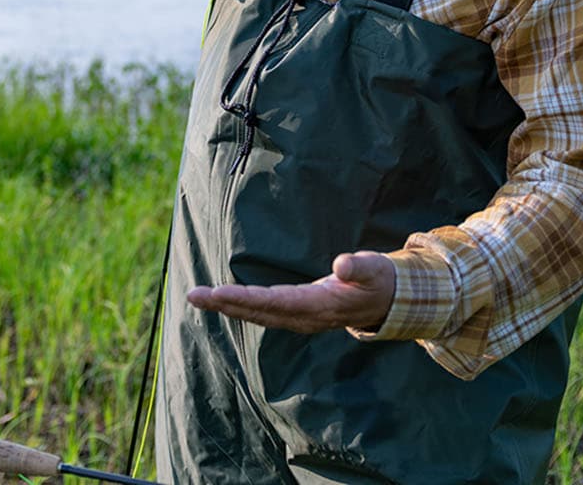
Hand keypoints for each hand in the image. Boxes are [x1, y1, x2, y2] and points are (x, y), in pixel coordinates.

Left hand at [186, 251, 396, 333]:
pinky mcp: (296, 314)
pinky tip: (221, 301)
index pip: (277, 302)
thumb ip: (359, 267)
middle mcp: (305, 316)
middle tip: (195, 295)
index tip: (221, 293)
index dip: (248, 299)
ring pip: (257, 315)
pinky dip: (240, 307)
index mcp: (321, 305)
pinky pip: (263, 313)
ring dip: (227, 307)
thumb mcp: (376, 269)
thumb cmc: (378, 280)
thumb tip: (341, 264)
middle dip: (226, 305)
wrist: (386, 303)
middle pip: (259, 312)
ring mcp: (299, 318)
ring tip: (198, 297)